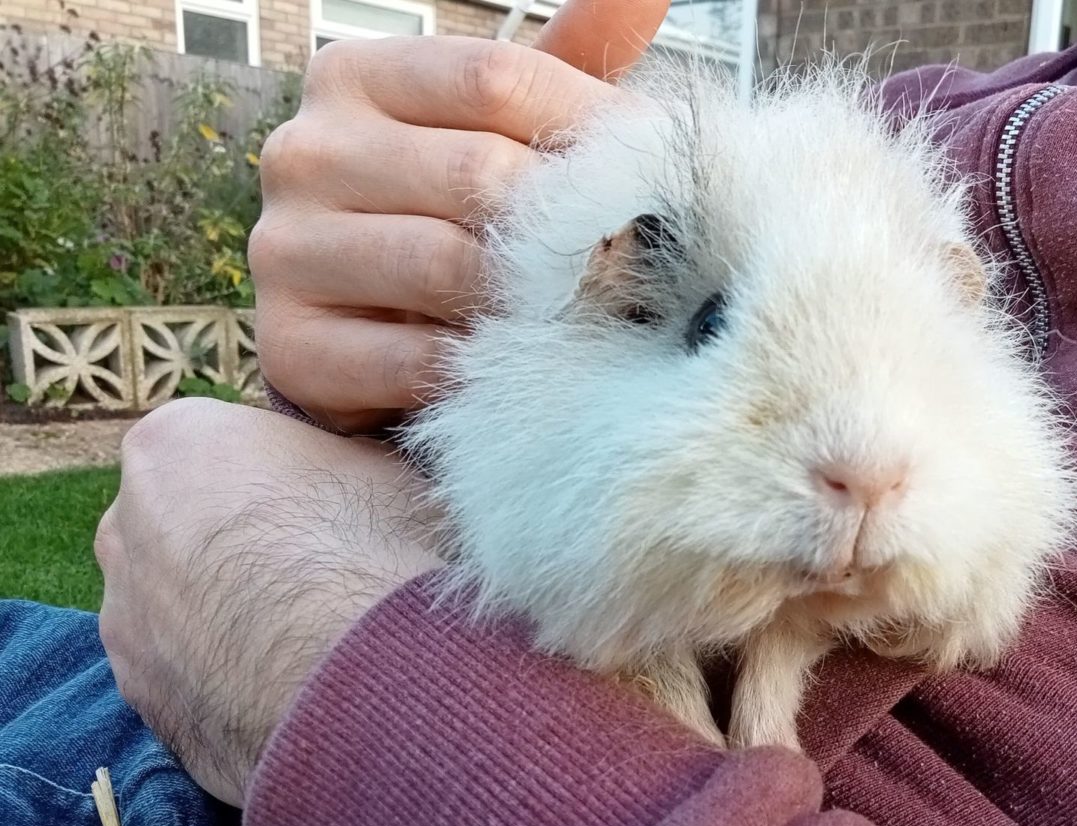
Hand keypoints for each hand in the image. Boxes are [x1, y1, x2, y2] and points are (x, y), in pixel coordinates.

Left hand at [94, 399, 443, 805]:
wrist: (356, 675)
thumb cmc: (375, 550)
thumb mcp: (387, 461)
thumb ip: (346, 453)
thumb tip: (361, 462)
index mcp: (179, 439)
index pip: (231, 442)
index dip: (293, 474)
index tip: (338, 502)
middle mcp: (125, 519)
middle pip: (191, 519)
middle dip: (245, 541)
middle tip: (325, 568)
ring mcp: (122, 612)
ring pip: (181, 602)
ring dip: (233, 612)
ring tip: (313, 637)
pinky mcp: (139, 693)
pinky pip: (188, 673)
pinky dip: (230, 675)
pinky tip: (290, 685)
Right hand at [251, 0, 670, 434]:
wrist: (374, 338)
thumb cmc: (459, 218)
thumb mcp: (506, 130)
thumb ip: (564, 65)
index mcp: (357, 77)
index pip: (499, 78)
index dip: (592, 128)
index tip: (650, 174)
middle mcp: (303, 152)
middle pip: (482, 174)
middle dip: (576, 226)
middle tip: (636, 262)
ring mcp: (284, 250)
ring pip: (451, 267)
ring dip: (538, 301)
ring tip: (587, 311)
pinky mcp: (290, 347)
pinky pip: (418, 360)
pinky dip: (486, 368)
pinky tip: (519, 364)